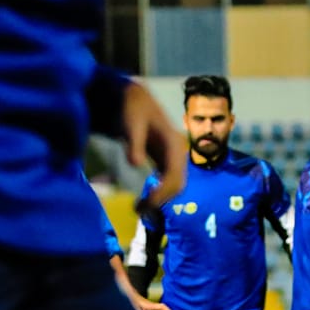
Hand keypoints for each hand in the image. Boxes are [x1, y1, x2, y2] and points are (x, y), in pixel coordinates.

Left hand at [121, 81, 186, 210]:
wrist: (135, 99)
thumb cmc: (134, 108)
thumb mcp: (131, 123)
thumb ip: (134, 143)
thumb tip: (134, 164)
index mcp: (174, 144)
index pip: (174, 175)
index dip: (163, 192)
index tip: (146, 204)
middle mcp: (178, 153)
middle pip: (178, 184)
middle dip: (162, 200)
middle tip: (139, 210)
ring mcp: (173, 158)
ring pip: (174, 185)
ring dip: (161, 199)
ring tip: (139, 208)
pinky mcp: (165, 161)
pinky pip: (167, 182)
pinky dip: (158, 194)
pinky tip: (144, 200)